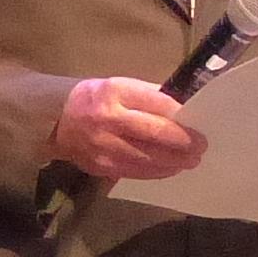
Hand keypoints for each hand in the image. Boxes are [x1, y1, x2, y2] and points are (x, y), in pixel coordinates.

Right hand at [52, 76, 206, 180]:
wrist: (56, 120)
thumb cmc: (95, 98)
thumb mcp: (119, 85)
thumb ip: (149, 96)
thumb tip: (183, 110)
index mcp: (115, 92)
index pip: (157, 104)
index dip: (181, 118)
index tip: (199, 124)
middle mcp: (109, 119)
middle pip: (154, 134)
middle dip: (183, 142)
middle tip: (201, 146)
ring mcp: (104, 146)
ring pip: (148, 157)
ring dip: (174, 161)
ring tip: (191, 160)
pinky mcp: (101, 166)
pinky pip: (136, 171)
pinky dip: (157, 171)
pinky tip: (170, 168)